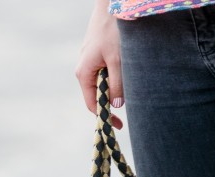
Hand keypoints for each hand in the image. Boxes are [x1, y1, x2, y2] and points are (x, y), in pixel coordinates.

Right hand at [75, 0, 123, 128]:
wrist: (111, 4)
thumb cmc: (113, 30)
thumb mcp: (118, 59)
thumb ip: (117, 84)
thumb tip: (115, 106)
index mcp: (83, 73)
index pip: (92, 104)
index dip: (105, 117)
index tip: (119, 125)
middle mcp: (84, 68)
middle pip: (97, 94)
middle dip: (111, 103)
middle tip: (129, 110)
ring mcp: (90, 59)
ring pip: (103, 82)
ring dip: (116, 87)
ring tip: (130, 86)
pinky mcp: (97, 52)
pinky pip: (106, 70)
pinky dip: (116, 75)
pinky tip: (126, 69)